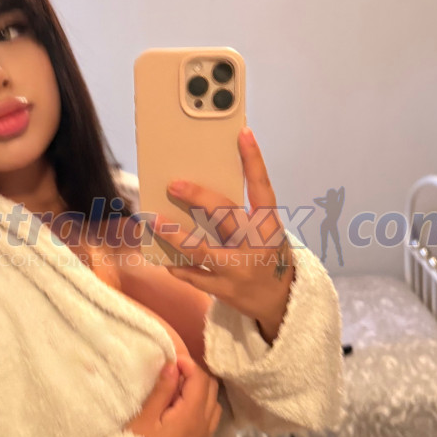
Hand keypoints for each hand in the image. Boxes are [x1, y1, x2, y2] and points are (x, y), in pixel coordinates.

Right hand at [125, 357, 221, 436]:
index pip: (200, 379)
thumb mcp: (145, 419)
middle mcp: (205, 423)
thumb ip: (162, 391)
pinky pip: (211, 416)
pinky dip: (202, 404)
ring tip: (176, 391)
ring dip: (200, 390)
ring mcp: (205, 435)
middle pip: (211, 388)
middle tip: (172, 375)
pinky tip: (182, 408)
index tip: (170, 362)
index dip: (188, 365)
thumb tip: (173, 366)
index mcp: (192, 414)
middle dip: (195, 375)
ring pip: (213, 402)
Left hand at [148, 127, 294, 342]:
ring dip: (175, 235)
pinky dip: (177, 265)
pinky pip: (193, 275)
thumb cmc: (268, 257)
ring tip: (155, 220)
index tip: (243, 134)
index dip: (254, 160)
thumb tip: (204, 191)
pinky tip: (164, 257)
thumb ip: (243, 214)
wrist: (281, 302)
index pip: (263, 188)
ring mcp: (238, 269)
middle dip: (198, 198)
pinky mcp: (224, 290)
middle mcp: (255, 245)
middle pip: (226, 215)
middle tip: (174, 184)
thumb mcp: (266, 232)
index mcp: (269, 226)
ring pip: (202, 250)